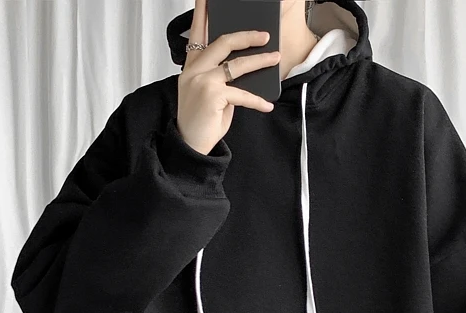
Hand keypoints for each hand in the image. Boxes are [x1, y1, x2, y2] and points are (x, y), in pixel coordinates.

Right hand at [177, 0, 281, 154]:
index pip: (198, 34)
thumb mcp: (210, 95)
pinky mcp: (213, 95)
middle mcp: (195, 71)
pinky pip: (242, 94)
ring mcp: (203, 81)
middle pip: (223, 42)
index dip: (203, 13)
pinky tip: (266, 105)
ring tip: (275, 58)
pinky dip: (257, 101)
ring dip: (260, 61)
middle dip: (246, 36)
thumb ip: (222, 79)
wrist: (190, 144)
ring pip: (237, 65)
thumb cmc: (200, 122)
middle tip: (264, 35)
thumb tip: (243, 71)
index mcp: (191, 67)